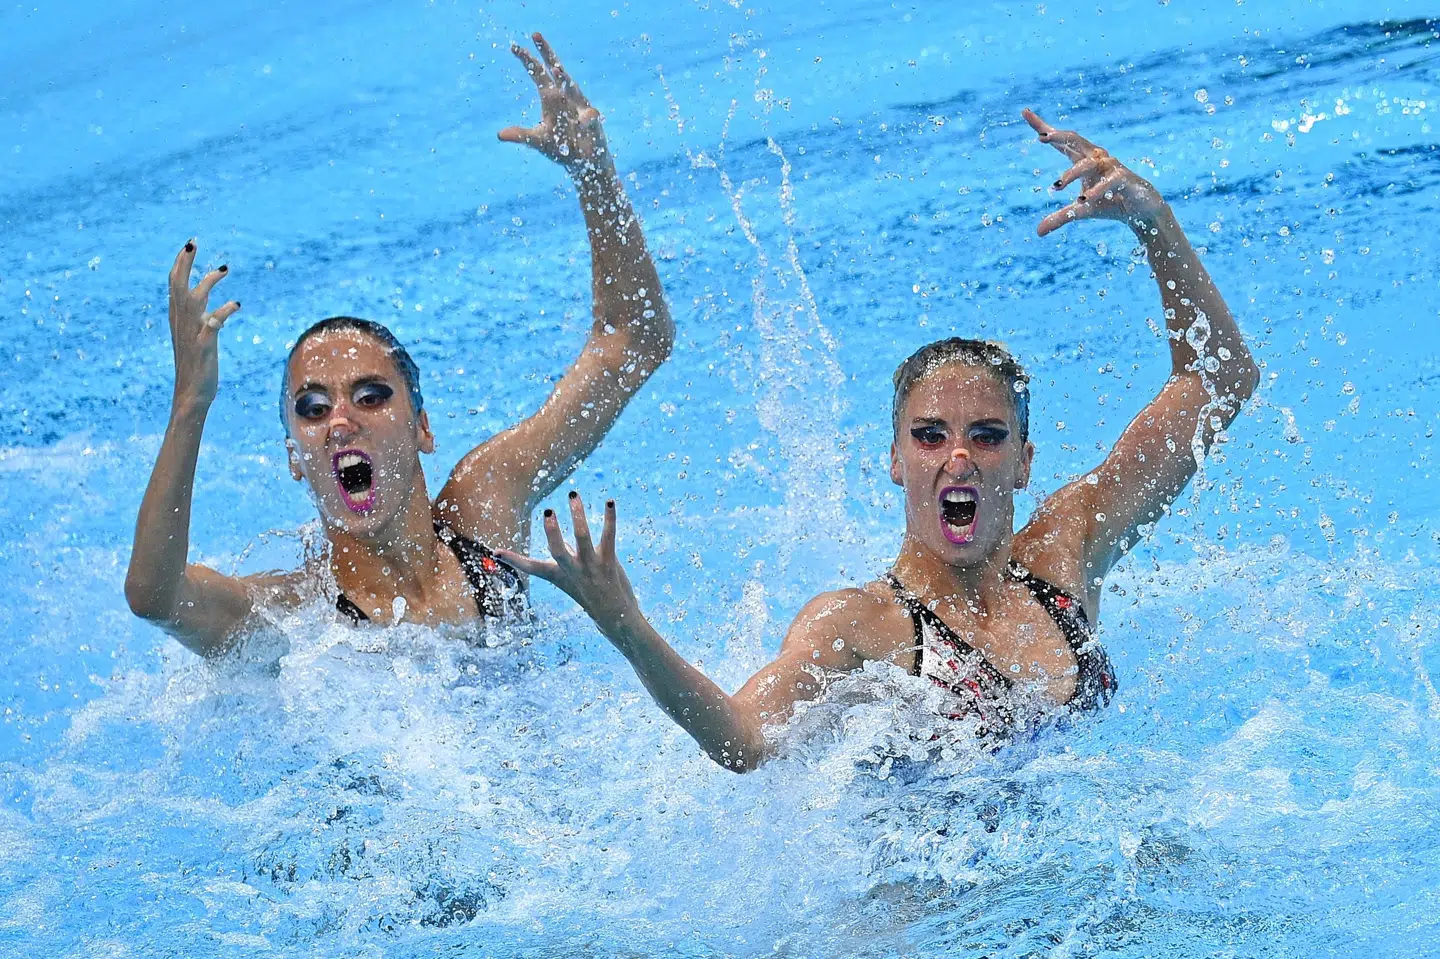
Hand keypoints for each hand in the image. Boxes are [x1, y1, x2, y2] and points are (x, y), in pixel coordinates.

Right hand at [167, 240, 238, 407]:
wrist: (191, 396)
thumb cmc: (196, 368)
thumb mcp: (196, 340)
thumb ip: (200, 324)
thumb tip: (210, 313)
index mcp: (178, 320)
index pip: (174, 286)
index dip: (179, 264)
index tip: (188, 245)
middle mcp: (182, 324)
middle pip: (178, 287)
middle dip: (184, 263)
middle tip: (192, 242)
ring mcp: (192, 335)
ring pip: (193, 302)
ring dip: (208, 283)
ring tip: (224, 269)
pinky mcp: (203, 348)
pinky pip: (211, 327)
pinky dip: (222, 314)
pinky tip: (236, 304)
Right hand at [496, 493, 640, 642]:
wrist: (614, 617)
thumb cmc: (590, 593)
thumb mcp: (571, 578)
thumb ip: (564, 558)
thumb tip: (557, 543)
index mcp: (559, 575)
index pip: (532, 568)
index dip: (514, 560)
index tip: (496, 552)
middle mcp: (573, 570)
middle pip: (558, 551)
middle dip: (552, 532)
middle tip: (548, 511)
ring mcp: (591, 567)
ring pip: (583, 538)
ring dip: (578, 515)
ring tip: (572, 495)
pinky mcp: (609, 562)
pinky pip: (608, 536)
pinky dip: (609, 518)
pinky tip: (609, 502)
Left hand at [499, 33, 611, 180]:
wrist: (584, 163)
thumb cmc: (562, 148)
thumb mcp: (538, 141)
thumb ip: (522, 135)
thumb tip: (499, 135)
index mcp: (550, 99)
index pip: (538, 74)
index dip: (528, 60)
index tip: (514, 47)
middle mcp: (565, 98)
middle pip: (556, 71)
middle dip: (546, 53)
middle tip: (535, 34)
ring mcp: (580, 108)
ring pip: (572, 89)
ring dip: (564, 80)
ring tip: (555, 69)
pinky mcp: (593, 123)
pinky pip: (589, 118)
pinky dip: (586, 119)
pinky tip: (582, 121)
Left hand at [1024, 108, 1166, 237]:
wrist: (1142, 211)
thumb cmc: (1111, 203)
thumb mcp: (1081, 212)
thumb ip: (1061, 217)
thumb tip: (1038, 232)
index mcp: (1083, 161)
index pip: (1061, 142)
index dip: (1043, 127)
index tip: (1025, 112)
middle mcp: (1096, 159)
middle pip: (1075, 141)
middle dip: (1058, 137)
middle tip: (1041, 137)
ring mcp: (1111, 167)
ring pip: (1090, 162)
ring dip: (1072, 173)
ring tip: (1056, 186)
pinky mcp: (1125, 179)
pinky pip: (1110, 180)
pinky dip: (1097, 189)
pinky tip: (1084, 199)